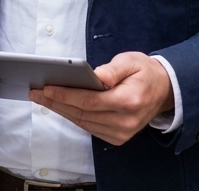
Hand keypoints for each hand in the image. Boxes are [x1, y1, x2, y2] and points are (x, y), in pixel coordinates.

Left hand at [29, 51, 173, 145]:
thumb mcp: (132, 61)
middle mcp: (125, 121)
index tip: (46, 87)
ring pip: (83, 123)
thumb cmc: (145, 72)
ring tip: (42, 98)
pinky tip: (59, 106)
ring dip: (60, 110)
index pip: (90, 101)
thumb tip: (96, 76)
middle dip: (56, 102)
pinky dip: (72, 116)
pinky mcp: (117, 137)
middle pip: (82, 114)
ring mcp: (121, 133)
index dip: (66, 95)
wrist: (164, 91)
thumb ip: (113, 69)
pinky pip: (89, 127)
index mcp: (129, 101)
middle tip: (35, 92)